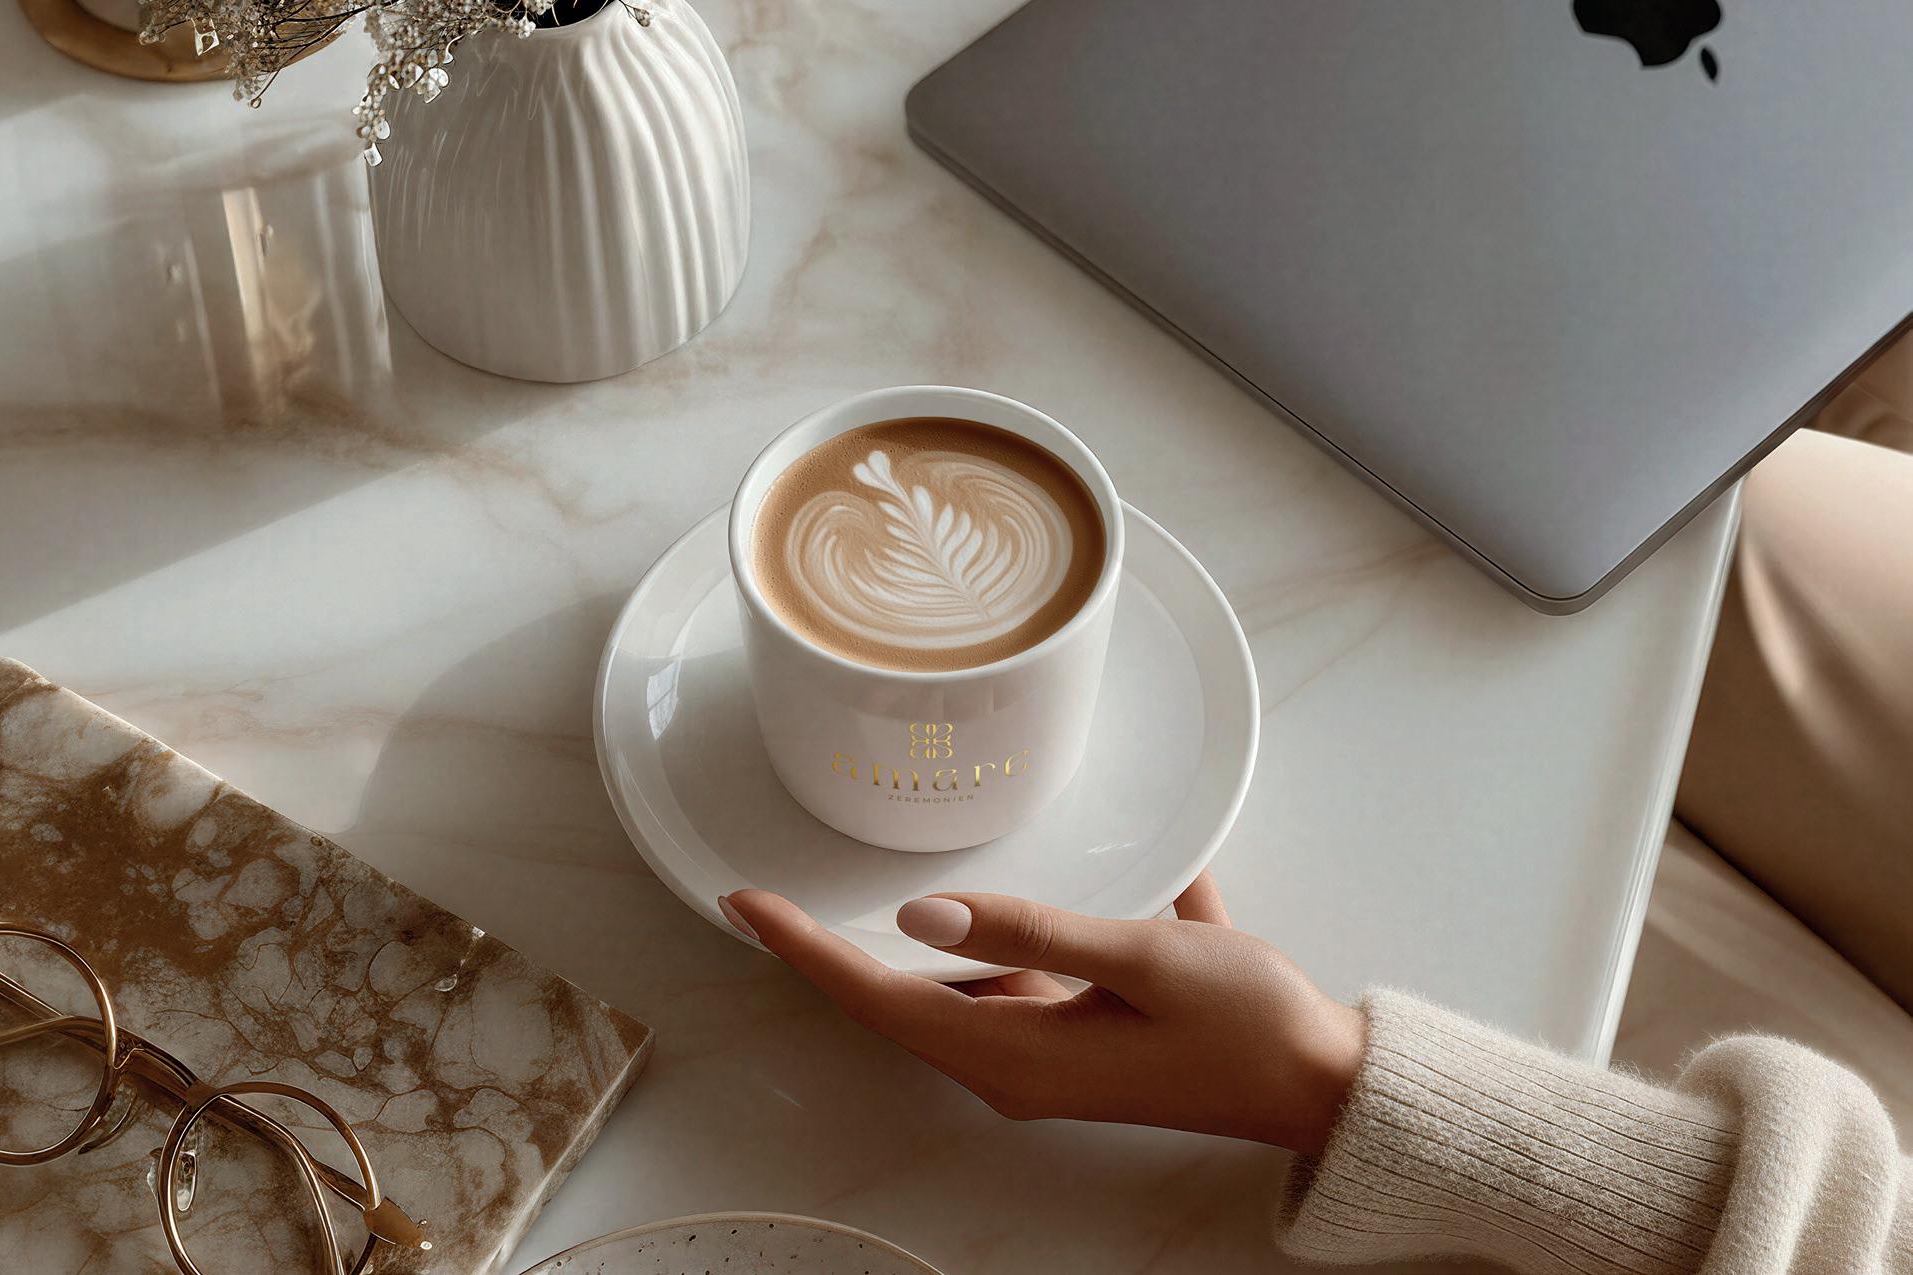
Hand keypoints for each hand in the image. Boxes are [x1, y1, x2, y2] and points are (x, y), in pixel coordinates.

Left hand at [718, 873, 1364, 1155]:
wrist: (1324, 1082)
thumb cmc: (1246, 1022)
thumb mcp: (1140, 961)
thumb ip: (1031, 932)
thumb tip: (922, 917)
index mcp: (1018, 1053)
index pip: (880, 997)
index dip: (807, 950)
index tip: (747, 903)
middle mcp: (1015, 1065)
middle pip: (900, 998)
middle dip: (832, 947)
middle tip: (772, 890)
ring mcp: (1045, 1055)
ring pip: (953, 988)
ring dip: (908, 942)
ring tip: (854, 880)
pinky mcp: (1078, 1039)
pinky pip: (1012, 983)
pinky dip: (993, 942)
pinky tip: (1008, 889)